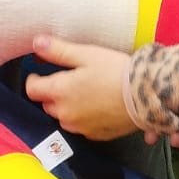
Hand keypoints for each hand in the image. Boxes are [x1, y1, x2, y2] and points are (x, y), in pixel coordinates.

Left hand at [26, 36, 146, 140]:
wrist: (146, 96)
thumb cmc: (115, 71)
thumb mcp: (86, 55)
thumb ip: (58, 50)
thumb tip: (36, 43)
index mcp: (59, 92)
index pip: (32, 90)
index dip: (33, 80)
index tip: (40, 73)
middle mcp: (65, 114)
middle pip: (47, 104)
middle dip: (53, 93)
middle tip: (70, 80)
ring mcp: (80, 128)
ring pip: (64, 117)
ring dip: (68, 106)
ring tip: (86, 92)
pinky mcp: (95, 135)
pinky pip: (81, 126)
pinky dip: (84, 117)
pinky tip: (99, 105)